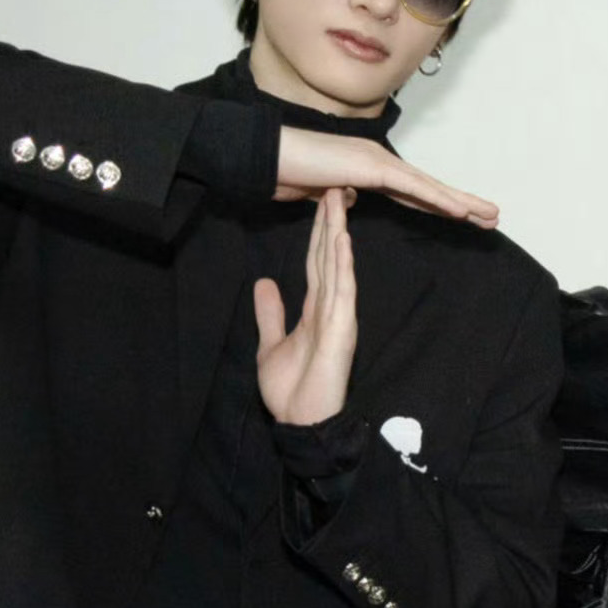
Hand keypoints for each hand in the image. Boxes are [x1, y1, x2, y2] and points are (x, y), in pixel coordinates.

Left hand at [250, 187, 360, 426]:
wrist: (301, 422)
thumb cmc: (291, 390)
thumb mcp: (271, 343)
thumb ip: (270, 313)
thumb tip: (264, 282)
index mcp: (315, 310)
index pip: (317, 262)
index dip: (318, 232)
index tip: (322, 202)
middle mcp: (330, 308)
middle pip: (329, 256)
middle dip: (331, 221)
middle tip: (335, 186)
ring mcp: (338, 317)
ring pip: (338, 267)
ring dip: (338, 233)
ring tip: (339, 201)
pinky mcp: (342, 329)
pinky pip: (342, 291)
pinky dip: (342, 265)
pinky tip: (342, 241)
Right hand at [274, 124, 498, 226]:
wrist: (266, 159)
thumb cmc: (289, 173)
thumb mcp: (323, 193)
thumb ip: (342, 195)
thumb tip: (353, 199)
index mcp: (370, 169)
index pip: (414, 192)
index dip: (440, 204)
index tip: (464, 216)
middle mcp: (379, 162)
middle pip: (429, 188)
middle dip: (462, 203)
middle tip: (492, 215)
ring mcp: (377, 162)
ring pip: (429, 187)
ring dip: (461, 202)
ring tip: (489, 215)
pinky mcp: (371, 168)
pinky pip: (412, 188)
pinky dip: (438, 199)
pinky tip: (461, 211)